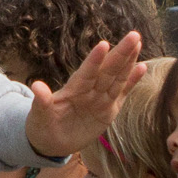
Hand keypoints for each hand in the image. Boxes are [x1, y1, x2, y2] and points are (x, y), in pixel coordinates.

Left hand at [21, 31, 148, 160]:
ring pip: (117, 78)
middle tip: (134, 35)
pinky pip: (122, 94)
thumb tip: (35, 86)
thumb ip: (42, 101)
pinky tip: (142, 67)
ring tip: (137, 44)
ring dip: (128, 62)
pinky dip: (132, 82)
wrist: (51, 141)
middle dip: (120, 53)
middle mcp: (89, 90)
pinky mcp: (109, 110)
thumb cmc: (43, 125)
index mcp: (73, 89)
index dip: (95, 60)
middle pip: (107, 70)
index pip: (86, 73)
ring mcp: (100, 99)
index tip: (103, 45)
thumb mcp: (39, 115)